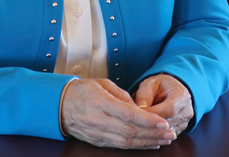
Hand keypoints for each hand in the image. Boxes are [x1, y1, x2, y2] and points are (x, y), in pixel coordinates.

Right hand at [60, 79, 177, 148]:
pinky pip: (119, 146)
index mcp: (100, 103)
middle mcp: (98, 120)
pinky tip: (149, 144)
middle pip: (130, 131)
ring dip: (147, 142)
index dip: (148, 121)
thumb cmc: (81, 91)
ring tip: (164, 140)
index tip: (163, 122)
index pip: (128, 114)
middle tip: (170, 133)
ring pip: (126, 142)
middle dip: (153, 134)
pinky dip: (136, 146)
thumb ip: (122, 95)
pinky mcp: (96, 141)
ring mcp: (97, 133)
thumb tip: (138, 107)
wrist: (58, 105)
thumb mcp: (101, 84)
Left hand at [134, 74, 193, 135]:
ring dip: (153, 130)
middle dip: (152, 123)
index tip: (139, 115)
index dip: (153, 114)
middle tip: (137, 122)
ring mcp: (185, 121)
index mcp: (181, 94)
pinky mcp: (181, 128)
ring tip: (141, 125)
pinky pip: (168, 135)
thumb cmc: (159, 85)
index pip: (169, 109)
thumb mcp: (150, 83)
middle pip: (169, 122)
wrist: (170, 89)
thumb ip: (145, 94)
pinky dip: (157, 134)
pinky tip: (147, 130)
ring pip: (168, 131)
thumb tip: (140, 108)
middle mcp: (187, 109)